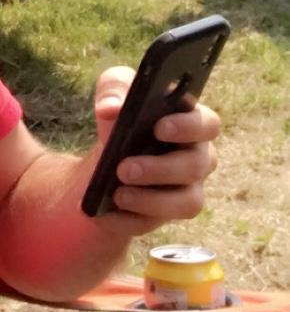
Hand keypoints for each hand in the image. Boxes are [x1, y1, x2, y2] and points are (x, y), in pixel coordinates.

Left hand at [90, 66, 220, 234]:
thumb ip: (114, 88)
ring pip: (188, 203)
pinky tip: (106, 214)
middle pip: (198, 166)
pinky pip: (155, 223)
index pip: (208, 124)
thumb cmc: (121, 115)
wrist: (104, 154)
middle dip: (161, 168)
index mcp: (191, 123)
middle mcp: (197, 158)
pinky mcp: (164, 214)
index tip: (160, 127)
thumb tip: (110, 108)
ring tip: (118, 194)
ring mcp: (186, 190)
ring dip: (152, 200)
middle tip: (124, 168)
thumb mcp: (114, 92)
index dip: (189, 126)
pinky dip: (129, 219)